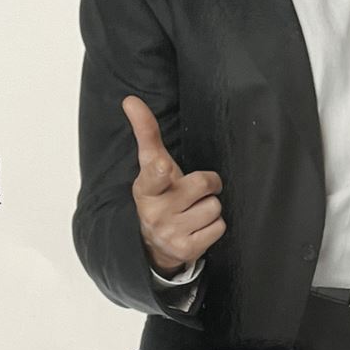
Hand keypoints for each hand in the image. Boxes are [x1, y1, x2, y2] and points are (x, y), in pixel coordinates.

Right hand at [125, 95, 224, 273]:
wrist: (154, 243)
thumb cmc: (160, 195)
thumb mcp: (151, 166)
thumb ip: (146, 133)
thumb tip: (130, 100)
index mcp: (146, 187)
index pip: (155, 174)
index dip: (162, 170)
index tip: (164, 166)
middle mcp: (156, 211)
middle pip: (203, 184)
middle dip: (206, 185)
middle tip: (194, 192)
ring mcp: (171, 232)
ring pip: (214, 207)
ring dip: (209, 208)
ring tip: (193, 212)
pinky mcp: (187, 249)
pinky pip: (219, 227)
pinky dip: (213, 226)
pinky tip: (197, 227)